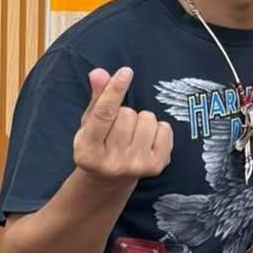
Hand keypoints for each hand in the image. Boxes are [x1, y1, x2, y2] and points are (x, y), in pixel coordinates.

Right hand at [73, 67, 172, 184]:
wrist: (111, 180)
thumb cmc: (98, 145)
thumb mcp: (89, 124)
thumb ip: (96, 98)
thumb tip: (100, 73)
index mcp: (87, 151)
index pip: (103, 115)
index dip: (115, 91)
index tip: (126, 72)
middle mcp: (111, 162)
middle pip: (128, 114)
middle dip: (125, 113)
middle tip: (119, 128)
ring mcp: (136, 166)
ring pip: (147, 119)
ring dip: (141, 120)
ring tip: (132, 134)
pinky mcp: (156, 166)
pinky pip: (165, 129)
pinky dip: (158, 128)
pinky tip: (147, 139)